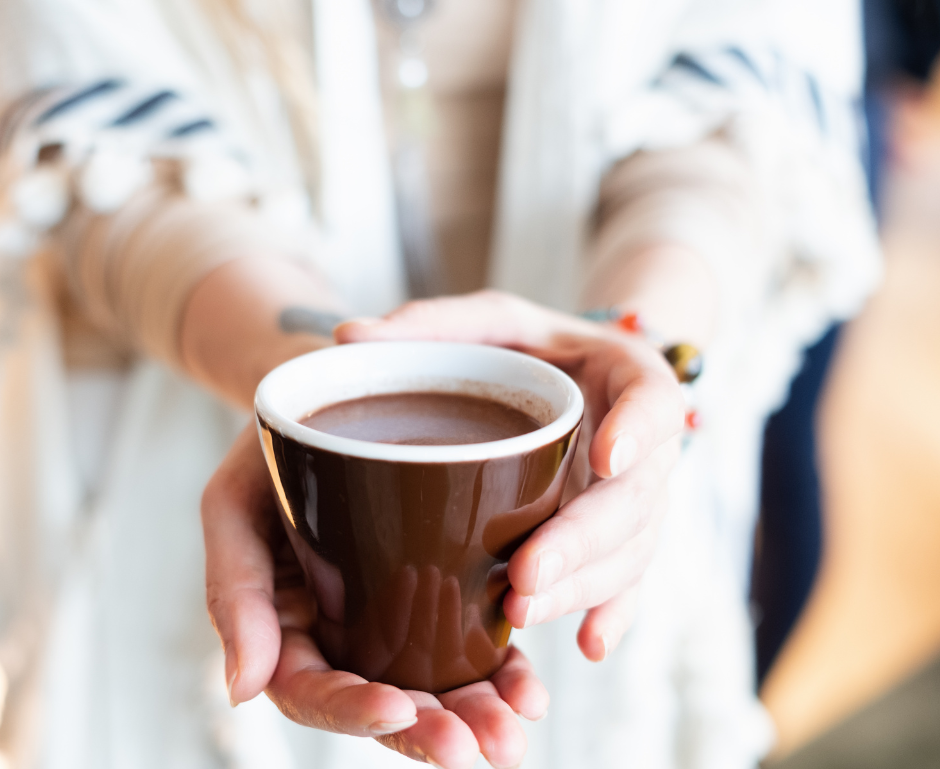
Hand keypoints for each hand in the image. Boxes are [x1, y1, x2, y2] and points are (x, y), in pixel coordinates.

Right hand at [203, 425, 549, 768]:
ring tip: (514, 730)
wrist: (324, 397)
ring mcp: (391, 619)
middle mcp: (341, 637)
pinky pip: (467, 644)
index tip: (398, 708)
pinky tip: (529, 688)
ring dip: (474, 715)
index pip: (311, 691)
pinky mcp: (436, 593)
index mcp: (284, 629)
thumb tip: (242, 690)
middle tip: (481, 747)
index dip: (352, 709)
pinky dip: (499, 672)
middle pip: (383, 703)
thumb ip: (234, 592)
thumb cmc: (269, 450)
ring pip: (432, 686)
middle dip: (431, 731)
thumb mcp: (234, 503)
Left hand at [335, 290, 684, 660]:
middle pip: (634, 500)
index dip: (638, 430)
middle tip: (525, 569)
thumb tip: (346, 336)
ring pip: (629, 551)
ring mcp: (637, 498)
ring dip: (581, 587)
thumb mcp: (492, 322)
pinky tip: (588, 645)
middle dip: (582, 540)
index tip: (605, 456)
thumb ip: (431, 325)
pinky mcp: (623, 538)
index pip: (652, 402)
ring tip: (521, 609)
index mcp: (626, 377)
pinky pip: (628, 582)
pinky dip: (612, 614)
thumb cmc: (534, 346)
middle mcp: (644, 446)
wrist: (583, 375)